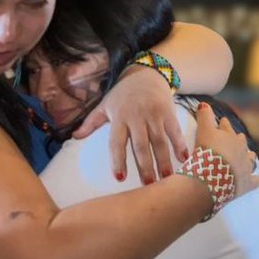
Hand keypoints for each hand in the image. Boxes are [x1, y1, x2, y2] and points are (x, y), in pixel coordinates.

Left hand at [73, 65, 188, 183]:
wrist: (146, 74)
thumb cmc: (122, 94)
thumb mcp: (105, 105)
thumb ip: (91, 123)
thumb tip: (74, 137)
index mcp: (119, 118)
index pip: (117, 142)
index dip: (118, 160)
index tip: (119, 178)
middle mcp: (136, 117)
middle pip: (141, 145)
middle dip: (145, 166)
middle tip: (148, 185)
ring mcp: (154, 115)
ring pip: (159, 141)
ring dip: (163, 160)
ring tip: (166, 178)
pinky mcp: (168, 112)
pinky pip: (174, 131)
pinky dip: (180, 144)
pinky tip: (184, 159)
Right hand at [194, 102, 258, 199]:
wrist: (214, 177)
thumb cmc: (208, 151)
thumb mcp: (203, 130)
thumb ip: (204, 116)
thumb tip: (204, 103)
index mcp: (230, 136)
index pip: (226, 126)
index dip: (223, 124)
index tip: (222, 122)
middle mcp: (241, 149)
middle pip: (240, 140)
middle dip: (237, 139)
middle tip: (233, 139)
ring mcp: (246, 166)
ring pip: (250, 158)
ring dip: (248, 156)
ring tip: (247, 155)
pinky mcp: (248, 182)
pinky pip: (255, 180)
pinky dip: (255, 179)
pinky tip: (257, 178)